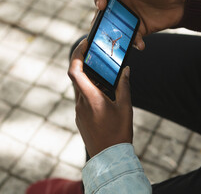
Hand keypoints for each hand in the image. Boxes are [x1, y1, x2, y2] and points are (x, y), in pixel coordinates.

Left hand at [68, 39, 132, 156]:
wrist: (109, 157)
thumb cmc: (118, 133)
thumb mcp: (125, 107)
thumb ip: (124, 86)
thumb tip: (125, 70)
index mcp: (91, 98)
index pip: (75, 71)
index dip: (76, 55)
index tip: (85, 44)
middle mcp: (80, 103)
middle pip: (77, 77)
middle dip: (85, 64)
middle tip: (97, 55)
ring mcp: (78, 111)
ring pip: (80, 88)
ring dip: (90, 79)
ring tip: (105, 77)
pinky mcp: (80, 118)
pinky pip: (82, 99)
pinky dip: (90, 92)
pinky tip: (104, 96)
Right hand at [94, 0, 185, 49]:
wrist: (182, 3)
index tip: (101, 5)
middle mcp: (122, 3)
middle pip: (104, 12)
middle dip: (100, 20)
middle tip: (100, 27)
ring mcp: (129, 17)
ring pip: (115, 27)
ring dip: (113, 35)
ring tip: (116, 40)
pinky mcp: (138, 29)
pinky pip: (131, 37)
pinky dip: (134, 42)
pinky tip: (140, 44)